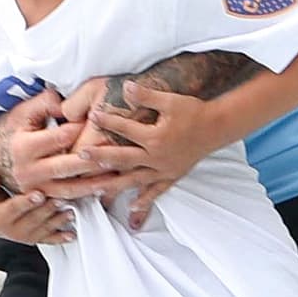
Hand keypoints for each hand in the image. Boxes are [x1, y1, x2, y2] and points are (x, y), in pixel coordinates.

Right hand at [0, 168, 75, 245]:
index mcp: (0, 217)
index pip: (14, 207)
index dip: (27, 201)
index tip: (39, 194)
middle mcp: (13, 230)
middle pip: (33, 218)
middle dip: (48, 209)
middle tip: (61, 199)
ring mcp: (25, 237)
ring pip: (44, 229)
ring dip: (58, 221)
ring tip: (70, 213)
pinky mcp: (35, 240)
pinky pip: (49, 240)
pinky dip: (61, 238)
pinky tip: (71, 234)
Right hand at [3, 86, 125, 200]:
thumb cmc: (13, 129)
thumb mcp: (24, 111)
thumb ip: (46, 103)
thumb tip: (66, 105)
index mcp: (24, 147)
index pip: (62, 137)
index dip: (84, 129)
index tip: (103, 123)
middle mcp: (28, 172)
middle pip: (68, 167)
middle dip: (94, 161)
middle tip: (118, 155)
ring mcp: (34, 190)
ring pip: (70, 189)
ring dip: (94, 185)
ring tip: (117, 178)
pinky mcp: (40, 200)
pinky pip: (66, 201)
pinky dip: (85, 197)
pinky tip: (104, 191)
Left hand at [76, 81, 218, 230]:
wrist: (216, 127)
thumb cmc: (193, 112)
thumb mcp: (170, 100)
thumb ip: (146, 95)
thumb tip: (126, 87)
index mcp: (155, 137)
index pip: (125, 129)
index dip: (108, 121)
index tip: (92, 117)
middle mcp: (157, 157)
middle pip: (123, 159)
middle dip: (100, 158)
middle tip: (80, 157)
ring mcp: (164, 169)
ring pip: (134, 180)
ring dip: (114, 186)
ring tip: (95, 191)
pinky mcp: (172, 176)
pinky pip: (157, 191)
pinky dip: (145, 201)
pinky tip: (133, 209)